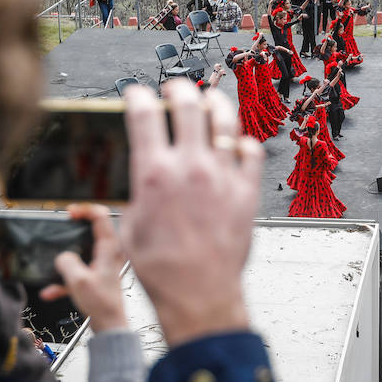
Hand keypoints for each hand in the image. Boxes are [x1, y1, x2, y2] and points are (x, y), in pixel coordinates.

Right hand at [41, 204, 126, 331]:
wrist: (109, 326)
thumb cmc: (102, 304)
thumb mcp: (78, 280)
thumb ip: (67, 262)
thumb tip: (62, 256)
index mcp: (109, 248)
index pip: (101, 216)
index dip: (84, 210)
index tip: (69, 213)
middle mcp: (109, 253)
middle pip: (91, 231)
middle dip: (73, 230)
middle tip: (60, 229)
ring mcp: (103, 265)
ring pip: (82, 252)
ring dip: (65, 259)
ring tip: (52, 264)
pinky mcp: (97, 277)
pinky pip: (78, 271)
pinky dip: (65, 279)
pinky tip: (51, 291)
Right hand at [120, 82, 263, 346]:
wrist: (199, 293)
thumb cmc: (163, 268)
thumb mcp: (130, 224)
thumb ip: (135, 190)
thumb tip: (138, 172)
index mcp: (154, 173)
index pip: (144, 112)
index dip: (138, 95)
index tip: (137, 94)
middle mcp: (191, 167)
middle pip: (188, 103)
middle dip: (178, 87)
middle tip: (174, 89)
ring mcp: (223, 176)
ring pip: (225, 119)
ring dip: (214, 103)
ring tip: (208, 102)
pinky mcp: (246, 191)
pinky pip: (251, 151)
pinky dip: (243, 142)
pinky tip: (236, 143)